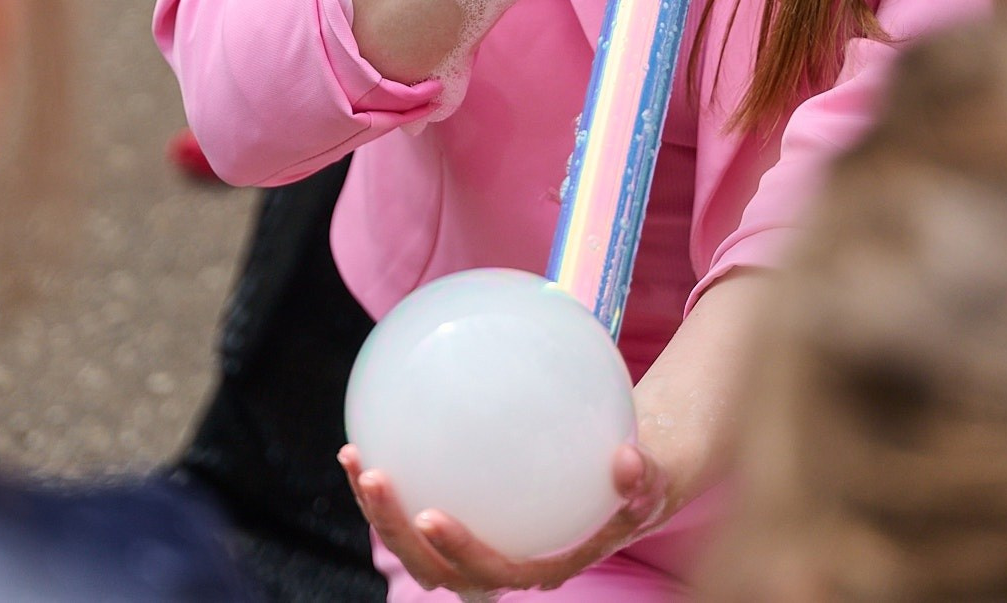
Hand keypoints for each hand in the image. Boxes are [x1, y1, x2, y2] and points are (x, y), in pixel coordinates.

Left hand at [340, 442, 671, 593]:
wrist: (620, 482)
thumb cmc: (634, 485)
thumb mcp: (651, 483)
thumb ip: (644, 478)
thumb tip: (629, 460)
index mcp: (540, 567)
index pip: (493, 574)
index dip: (459, 553)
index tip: (432, 514)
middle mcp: (498, 563)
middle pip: (436, 568)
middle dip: (397, 531)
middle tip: (377, 476)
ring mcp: (472, 543)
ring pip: (413, 544)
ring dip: (378, 509)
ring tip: (355, 456)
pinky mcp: (455, 516)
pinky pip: (415, 504)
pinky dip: (389, 478)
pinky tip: (367, 432)